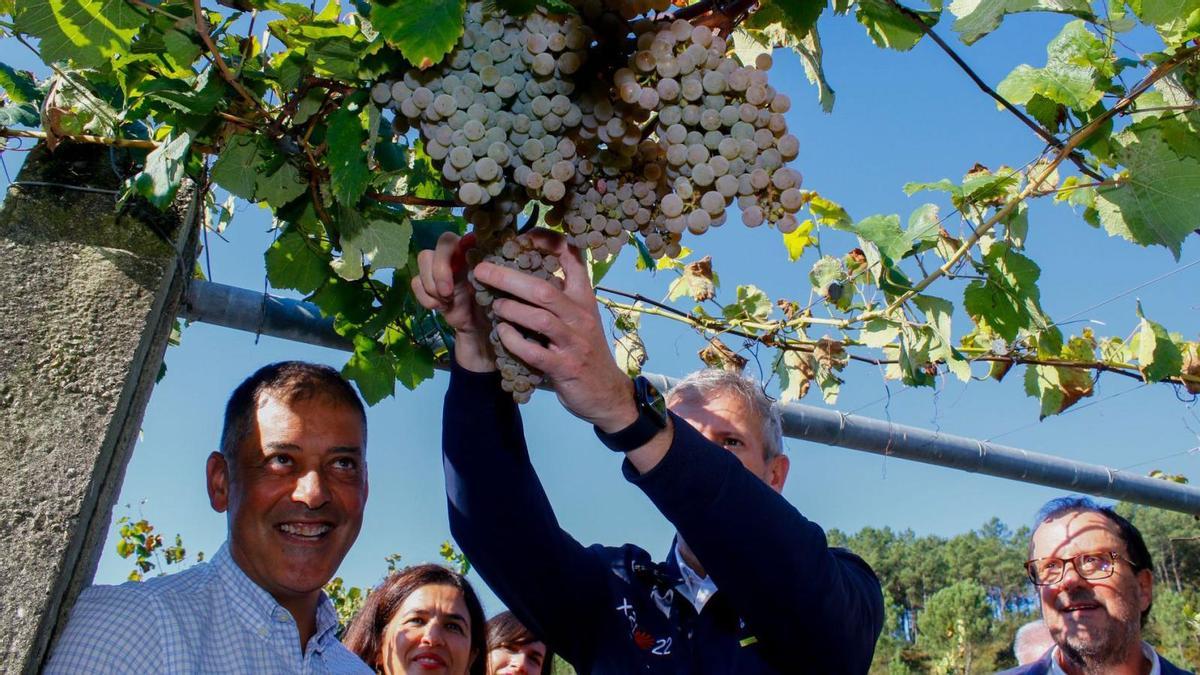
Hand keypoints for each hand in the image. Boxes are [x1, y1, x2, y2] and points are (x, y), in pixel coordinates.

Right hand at [411, 232, 493, 371]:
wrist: (483, 340)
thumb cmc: (498, 314)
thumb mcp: (505, 295)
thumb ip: (499, 277)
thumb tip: (494, 265)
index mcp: (480, 255)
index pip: (468, 233)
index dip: (462, 243)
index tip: (467, 263)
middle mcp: (460, 257)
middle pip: (442, 242)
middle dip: (441, 267)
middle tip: (448, 292)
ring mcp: (442, 272)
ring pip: (423, 258)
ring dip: (431, 283)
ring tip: (445, 302)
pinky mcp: (429, 288)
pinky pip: (415, 282)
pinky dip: (424, 297)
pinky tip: (438, 308)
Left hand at [472, 229, 637, 430]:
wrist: (607, 394)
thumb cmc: (587, 352)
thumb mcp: (581, 319)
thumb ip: (560, 299)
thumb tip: (525, 275)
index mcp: (584, 299)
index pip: (573, 259)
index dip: (549, 242)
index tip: (524, 234)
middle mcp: (580, 316)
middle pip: (544, 288)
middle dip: (509, 277)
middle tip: (482, 270)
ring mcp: (573, 342)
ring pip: (539, 317)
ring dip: (510, 308)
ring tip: (493, 305)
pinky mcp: (564, 366)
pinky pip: (533, 351)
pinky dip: (513, 340)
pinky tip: (502, 334)